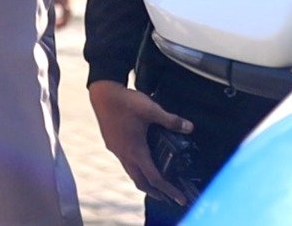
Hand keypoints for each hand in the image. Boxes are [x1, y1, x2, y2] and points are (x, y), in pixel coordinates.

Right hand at [88, 79, 193, 205]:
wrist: (102, 93)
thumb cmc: (125, 102)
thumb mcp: (151, 109)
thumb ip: (171, 120)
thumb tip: (189, 127)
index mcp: (136, 150)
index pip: (155, 178)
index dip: (169, 190)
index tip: (180, 199)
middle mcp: (125, 154)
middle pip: (141, 182)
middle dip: (156, 193)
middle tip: (169, 198)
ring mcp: (117, 150)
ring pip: (131, 174)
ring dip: (144, 182)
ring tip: (155, 184)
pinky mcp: (112, 144)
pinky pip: (125, 164)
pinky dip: (136, 170)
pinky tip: (140, 161)